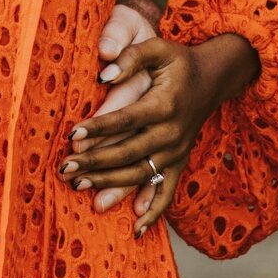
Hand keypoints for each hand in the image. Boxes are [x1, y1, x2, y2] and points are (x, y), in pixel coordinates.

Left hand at [83, 1, 163, 215]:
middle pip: (128, 152)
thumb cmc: (178, 61)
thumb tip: (103, 75)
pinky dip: (153, 211)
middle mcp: (172, 133)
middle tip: (65, 166)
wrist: (213, 78)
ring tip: (79, 185)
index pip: (125, 119)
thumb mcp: (158, 48)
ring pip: (140, 174)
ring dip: (109, 184)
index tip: (73, 134)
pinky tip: (136, 228)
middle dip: (95, 162)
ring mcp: (176, 151)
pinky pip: (166, 192)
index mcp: (164, 105)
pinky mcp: (179, 162)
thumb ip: (130, 57)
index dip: (99, 127)